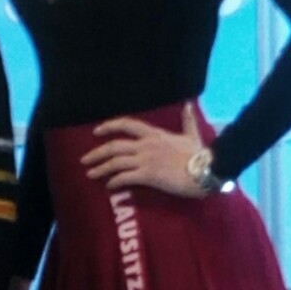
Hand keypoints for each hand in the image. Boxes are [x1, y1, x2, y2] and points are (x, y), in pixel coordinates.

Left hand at [81, 103, 205, 195]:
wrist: (205, 171)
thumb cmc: (199, 155)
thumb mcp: (192, 134)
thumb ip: (187, 119)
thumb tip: (189, 104)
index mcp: (154, 134)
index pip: (126, 125)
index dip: (109, 126)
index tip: (96, 131)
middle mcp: (146, 145)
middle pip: (114, 146)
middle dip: (97, 153)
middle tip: (85, 160)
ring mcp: (146, 160)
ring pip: (116, 162)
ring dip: (101, 168)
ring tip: (90, 174)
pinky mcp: (148, 176)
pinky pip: (125, 178)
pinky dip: (114, 181)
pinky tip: (109, 185)